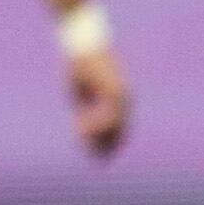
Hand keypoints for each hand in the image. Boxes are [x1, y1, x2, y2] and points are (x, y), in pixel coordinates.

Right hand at [67, 41, 128, 157]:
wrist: (82, 44)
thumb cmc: (79, 64)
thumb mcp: (79, 91)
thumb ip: (85, 108)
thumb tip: (84, 126)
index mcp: (118, 97)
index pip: (118, 126)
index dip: (108, 141)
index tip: (99, 155)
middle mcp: (124, 97)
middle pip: (121, 129)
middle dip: (108, 146)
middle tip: (99, 161)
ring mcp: (121, 94)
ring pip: (115, 126)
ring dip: (98, 136)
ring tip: (80, 140)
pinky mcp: (114, 91)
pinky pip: (108, 116)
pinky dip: (95, 125)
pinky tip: (79, 128)